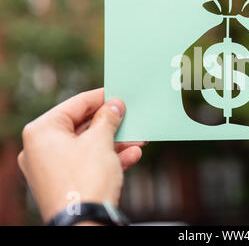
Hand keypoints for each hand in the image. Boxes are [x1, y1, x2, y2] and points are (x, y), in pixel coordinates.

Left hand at [17, 88, 144, 222]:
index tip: (119, 93)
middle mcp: (40, 148)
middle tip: (131, 116)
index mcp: (42, 131)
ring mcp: (51, 168)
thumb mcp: (101, 141)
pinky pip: (88, 163)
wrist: (84, 223)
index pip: (75, 104)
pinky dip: (109, 158)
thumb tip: (114, 105)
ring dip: (116, 142)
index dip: (101, 97)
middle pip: (82, 126)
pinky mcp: (64, 183)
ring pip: (88, 146)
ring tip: (139, 138)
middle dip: (112, 124)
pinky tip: (133, 155)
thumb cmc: (86, 179)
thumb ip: (108, 118)